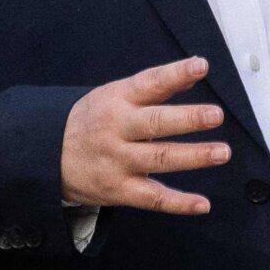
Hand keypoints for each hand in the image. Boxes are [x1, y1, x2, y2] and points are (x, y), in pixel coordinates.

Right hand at [60, 57, 227, 214]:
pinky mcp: (120, 190)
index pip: (149, 83)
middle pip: (155, 123)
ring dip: (193, 157)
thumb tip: (194, 73)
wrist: (47, 154)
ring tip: (222, 152)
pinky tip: (203, 204)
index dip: (176, 74)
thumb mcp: (115, 95)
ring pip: (159, 159)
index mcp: (118, 100)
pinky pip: (153, 198)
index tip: (201, 66)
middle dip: (188, 119)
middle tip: (216, 115)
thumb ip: (155, 87)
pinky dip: (179, 203)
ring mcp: (118, 162)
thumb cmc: (92, 120)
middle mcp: (118, 130)